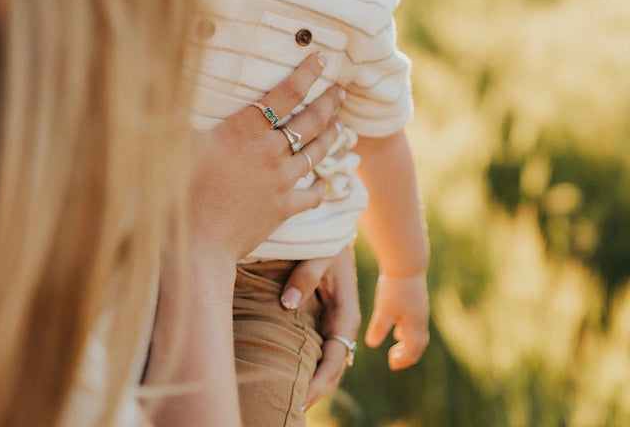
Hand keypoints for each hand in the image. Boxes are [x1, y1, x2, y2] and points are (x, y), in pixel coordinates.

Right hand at [190, 53, 344, 271]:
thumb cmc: (181, 192)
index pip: (286, 94)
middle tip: (340, 90)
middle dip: (329, 101)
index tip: (322, 58)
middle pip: (310, 121)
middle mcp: (271, 151)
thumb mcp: (179, 144)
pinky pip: (313, 194)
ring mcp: (282, 181)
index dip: (306, 73)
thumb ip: (185, 114)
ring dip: (331, 136)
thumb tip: (175, 85)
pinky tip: (327, 181)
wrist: (198, 243)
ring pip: (317, 153)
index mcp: (246, 130)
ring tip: (340, 125)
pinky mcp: (285, 208)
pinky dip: (322, 185)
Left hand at [279, 246, 360, 410]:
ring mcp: (332, 320)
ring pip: (326, 360)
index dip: (321, 380)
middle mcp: (342, 321)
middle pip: (333, 366)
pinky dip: (307, 365)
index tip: (303, 398)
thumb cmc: (327, 239)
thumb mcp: (320, 254)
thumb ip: (305, 277)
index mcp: (347, 312)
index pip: (336, 356)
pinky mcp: (321, 316)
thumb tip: (286, 305)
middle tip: (293, 409)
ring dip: (312, 381)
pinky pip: (317, 347)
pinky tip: (291, 374)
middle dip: (317, 390)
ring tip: (291, 401)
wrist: (332, 225)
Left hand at [365, 273, 428, 370]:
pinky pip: (415, 322)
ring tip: (397, 347)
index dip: (403, 359)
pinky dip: (408, 330)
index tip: (392, 365)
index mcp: (414, 325)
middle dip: (408, 355)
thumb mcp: (384, 308)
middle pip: (419, 344)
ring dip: (409, 343)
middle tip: (395, 362)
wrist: (406, 264)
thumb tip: (371, 344)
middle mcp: (420, 319)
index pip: (412, 349)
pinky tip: (398, 327)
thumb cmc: (394, 287)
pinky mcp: (417, 300)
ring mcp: (420, 309)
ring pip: (418, 333)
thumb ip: (379, 327)